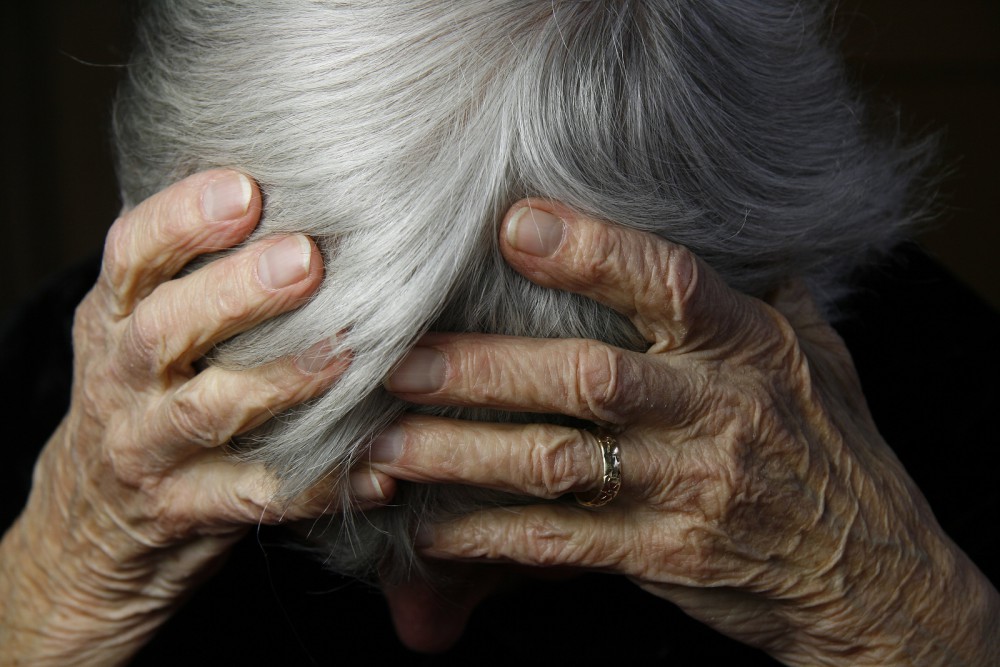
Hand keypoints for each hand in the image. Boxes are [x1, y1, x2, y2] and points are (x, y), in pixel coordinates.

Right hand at [0, 170, 392, 664]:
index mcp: (114, 320)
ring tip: (345, 355)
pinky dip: (317, 485)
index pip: (130, 256)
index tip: (245, 189)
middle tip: (306, 260)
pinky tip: (375, 471)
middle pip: (166, 328)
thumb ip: (189, 274)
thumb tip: (281, 191)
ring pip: (208, 412)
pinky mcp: (186, 510)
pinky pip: (256, 498)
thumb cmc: (141, 400)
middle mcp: (123, 381)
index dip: (182, 219)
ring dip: (280, 380)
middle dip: (235, 292)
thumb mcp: (139, 331)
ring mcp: (149, 451)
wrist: (90, 522)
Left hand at [374, 201, 999, 664]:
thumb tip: (730, 229)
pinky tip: (427, 532)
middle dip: (484, 368)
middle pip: (587, 380)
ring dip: (461, 453)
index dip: (594, 254)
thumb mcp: (818, 359)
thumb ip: (764, 296)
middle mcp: (714, 414)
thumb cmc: (835, 455)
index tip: (514, 225)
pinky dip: (487, 537)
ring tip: (384, 444)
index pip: (672, 286)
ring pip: (556, 463)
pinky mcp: (663, 556)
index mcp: (751, 350)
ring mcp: (686, 489)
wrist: (870, 578)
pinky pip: (562, 543)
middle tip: (399, 357)